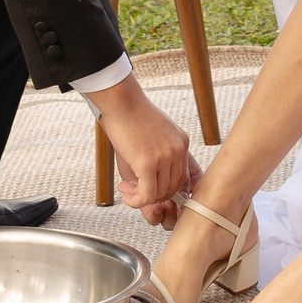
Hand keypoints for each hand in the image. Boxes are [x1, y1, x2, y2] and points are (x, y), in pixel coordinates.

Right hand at [92, 75, 198, 227]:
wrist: (120, 101)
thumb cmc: (130, 115)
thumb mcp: (152, 136)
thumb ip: (157, 158)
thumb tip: (150, 185)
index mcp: (181, 142)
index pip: (180, 177)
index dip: (162, 187)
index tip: (145, 186)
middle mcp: (177, 150)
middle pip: (172, 187)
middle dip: (152, 195)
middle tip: (132, 190)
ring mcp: (165, 157)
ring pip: (160, 194)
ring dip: (140, 197)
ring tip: (125, 189)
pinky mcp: (148, 163)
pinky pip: (147, 195)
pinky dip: (136, 201)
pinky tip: (125, 194)